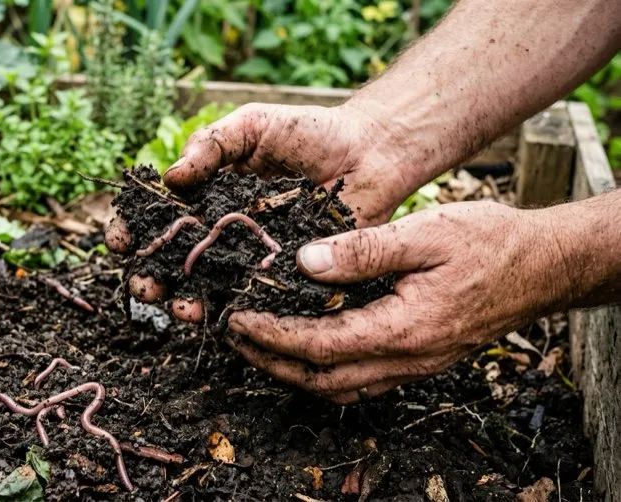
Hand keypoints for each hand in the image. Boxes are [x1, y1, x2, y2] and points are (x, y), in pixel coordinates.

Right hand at [106, 102, 418, 320]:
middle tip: (144, 286)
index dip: (131, 231)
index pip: (155, 218)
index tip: (120, 241)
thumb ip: (211, 144)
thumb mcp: (251, 125)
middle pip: (172, 262)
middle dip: (150, 277)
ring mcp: (250, 257)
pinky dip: (235, 311)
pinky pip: (255, 299)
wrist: (369, 152)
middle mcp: (220, 232)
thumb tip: (170, 179)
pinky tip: (222, 317)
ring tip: (179, 309)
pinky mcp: (284, 276)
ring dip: (185, 303)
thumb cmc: (308, 132)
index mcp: (204, 196)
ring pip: (208, 288)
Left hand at [226, 201, 571, 403]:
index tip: (236, 319)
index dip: (272, 335)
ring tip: (256, 345)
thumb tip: (303, 261)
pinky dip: (322, 370)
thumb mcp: (425, 233)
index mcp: (405, 328)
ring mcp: (414, 366)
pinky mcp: (418, 360)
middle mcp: (407, 359)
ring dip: (292, 371)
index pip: (320, 345)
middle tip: (231, 338)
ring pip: (339, 387)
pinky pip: (360, 380)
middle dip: (270, 362)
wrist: (543, 266)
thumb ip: (364, 249)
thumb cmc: (489, 242)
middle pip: (322, 379)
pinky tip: (303, 347)